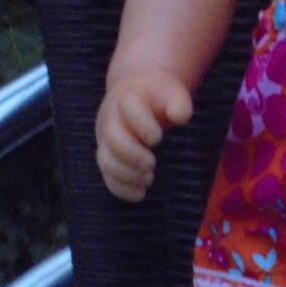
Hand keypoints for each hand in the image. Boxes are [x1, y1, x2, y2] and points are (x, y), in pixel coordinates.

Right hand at [95, 69, 192, 200]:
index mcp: (128, 99)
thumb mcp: (172, 93)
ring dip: (127, 175)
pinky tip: (140, 193)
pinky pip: (106, 176)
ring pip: (106, 161)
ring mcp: (106, 139)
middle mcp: (111, 119)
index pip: (129, 109)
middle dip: (133, 155)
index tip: (158, 137)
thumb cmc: (158, 97)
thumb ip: (179, 103)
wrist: (137, 94)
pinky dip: (121, 189)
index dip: (143, 125)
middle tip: (151, 163)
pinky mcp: (107, 156)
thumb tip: (179, 117)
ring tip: (148, 178)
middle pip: (113, 139)